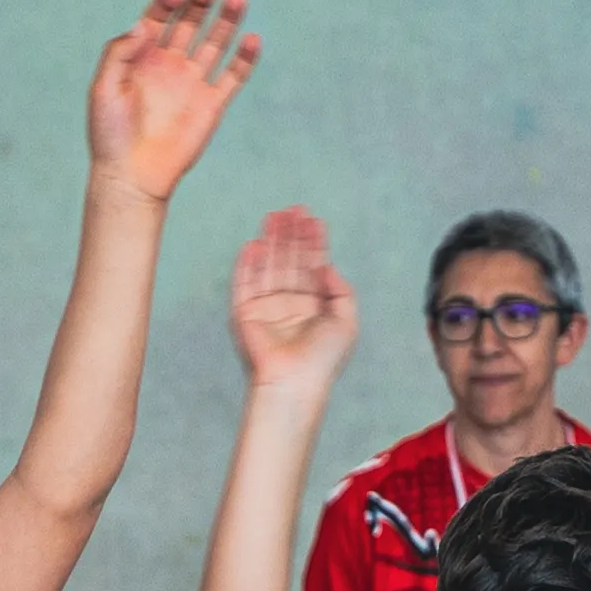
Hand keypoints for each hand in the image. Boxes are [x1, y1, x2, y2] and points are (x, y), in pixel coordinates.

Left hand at [89, 0, 261, 200]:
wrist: (132, 175)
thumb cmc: (110, 133)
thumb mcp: (103, 87)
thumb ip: (119, 52)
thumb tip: (144, 25)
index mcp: (141, 57)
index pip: (158, 19)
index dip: (167, 3)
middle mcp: (169, 65)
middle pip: (190, 24)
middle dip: (199, 4)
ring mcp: (192, 83)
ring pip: (215, 43)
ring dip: (227, 20)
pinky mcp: (212, 105)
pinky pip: (233, 76)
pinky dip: (245, 58)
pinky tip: (252, 39)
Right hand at [227, 207, 357, 394]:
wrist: (295, 381)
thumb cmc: (324, 358)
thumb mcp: (347, 321)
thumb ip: (341, 290)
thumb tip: (326, 265)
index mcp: (314, 305)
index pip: (312, 265)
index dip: (312, 242)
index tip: (313, 219)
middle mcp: (290, 302)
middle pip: (289, 260)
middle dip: (291, 234)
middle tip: (293, 209)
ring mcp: (267, 306)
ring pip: (268, 265)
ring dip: (271, 240)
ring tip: (274, 216)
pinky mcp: (245, 313)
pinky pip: (244, 283)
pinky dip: (247, 264)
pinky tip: (254, 244)